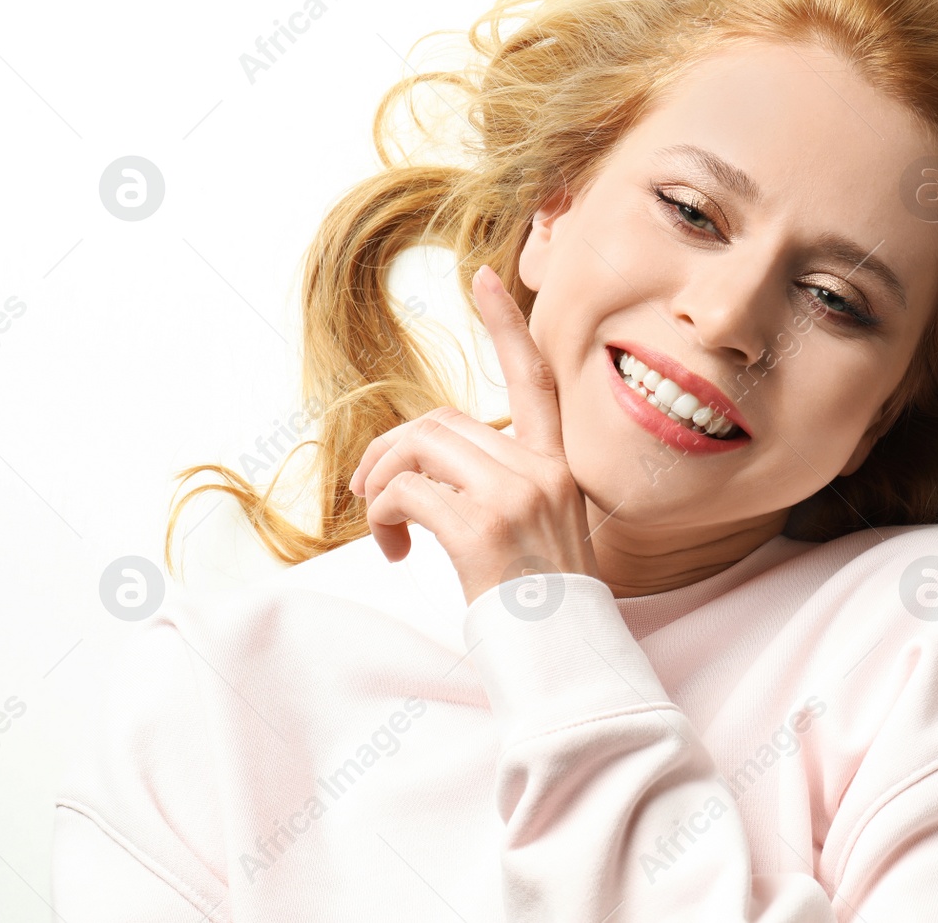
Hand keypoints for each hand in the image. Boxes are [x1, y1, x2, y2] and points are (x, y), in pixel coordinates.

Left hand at [347, 264, 600, 604]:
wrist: (567, 659)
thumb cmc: (545, 608)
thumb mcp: (540, 533)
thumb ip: (503, 488)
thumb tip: (428, 470)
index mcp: (558, 468)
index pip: (535, 379)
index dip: (507, 326)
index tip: (485, 277)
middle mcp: (542, 471)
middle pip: (445, 421)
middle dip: (392, 451)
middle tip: (369, 497)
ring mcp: (516, 496)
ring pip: (420, 447)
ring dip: (382, 484)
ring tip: (384, 528)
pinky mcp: (484, 528)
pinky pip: (406, 493)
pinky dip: (382, 517)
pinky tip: (393, 551)